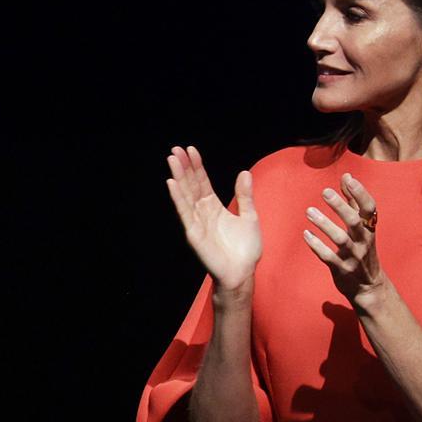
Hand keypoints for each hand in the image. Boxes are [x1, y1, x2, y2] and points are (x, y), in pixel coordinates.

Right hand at [165, 145, 260, 293]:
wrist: (242, 272)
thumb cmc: (245, 249)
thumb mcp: (250, 216)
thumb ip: (245, 196)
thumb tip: (244, 172)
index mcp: (214, 207)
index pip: (202, 182)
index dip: (197, 166)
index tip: (191, 150)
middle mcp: (202, 212)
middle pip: (190, 185)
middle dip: (184, 167)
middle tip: (175, 149)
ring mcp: (196, 221)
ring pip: (185, 194)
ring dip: (178, 176)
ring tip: (172, 159)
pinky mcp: (194, 233)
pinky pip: (185, 212)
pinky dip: (178, 197)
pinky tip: (172, 183)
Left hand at [302, 173, 388, 305]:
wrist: (369, 286)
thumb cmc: (363, 250)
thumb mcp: (363, 227)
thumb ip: (354, 202)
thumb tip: (347, 176)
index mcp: (370, 229)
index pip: (369, 208)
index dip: (361, 193)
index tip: (348, 179)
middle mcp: (364, 242)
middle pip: (354, 222)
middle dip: (341, 206)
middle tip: (325, 192)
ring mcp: (353, 256)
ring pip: (340, 239)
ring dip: (324, 224)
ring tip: (309, 211)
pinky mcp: (341, 269)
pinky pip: (328, 257)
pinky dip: (316, 245)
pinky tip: (306, 234)